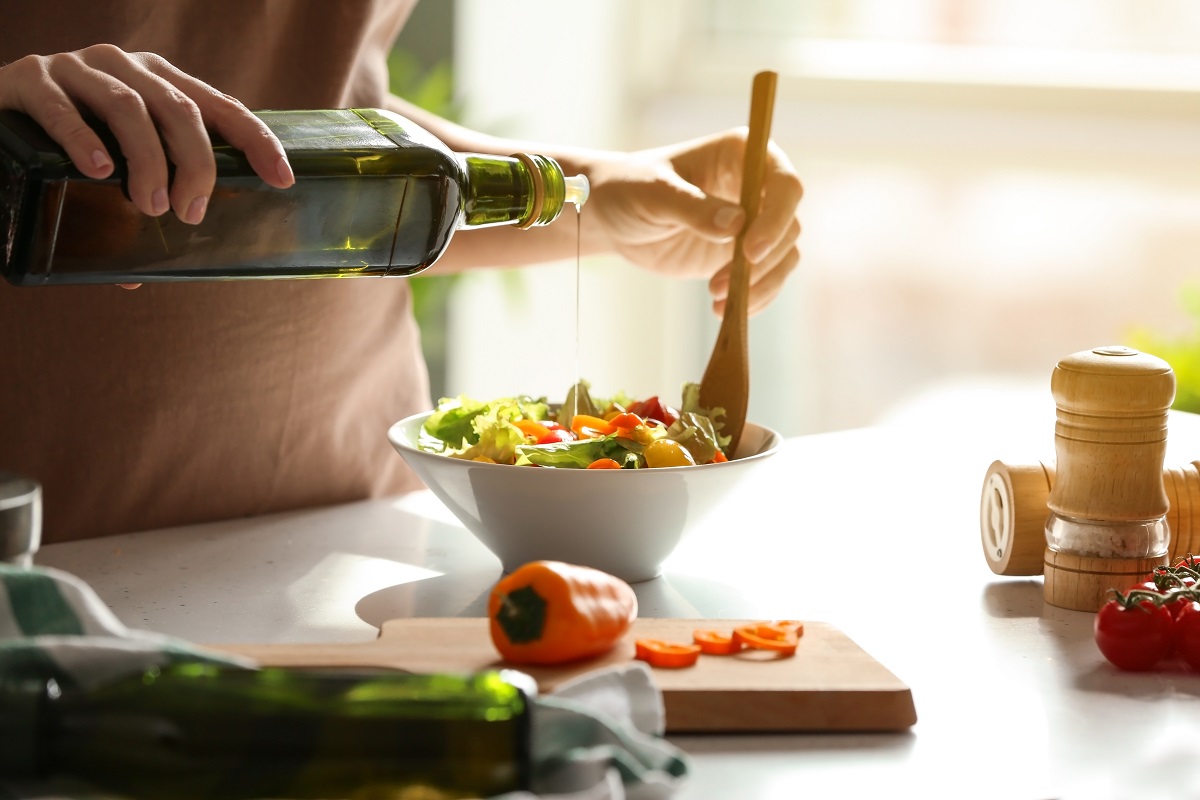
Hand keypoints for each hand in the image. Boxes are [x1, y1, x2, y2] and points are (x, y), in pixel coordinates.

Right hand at [0, 44, 293, 225]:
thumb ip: (135, 202)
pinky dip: (84, 140)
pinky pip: (62, 108)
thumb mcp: (112, 162)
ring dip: (147, 162)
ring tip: (148, 205)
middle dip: (196, 164)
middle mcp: (124, 67)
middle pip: (180, 109)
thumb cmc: (62, 146)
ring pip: (129, 107)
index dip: (256, 140)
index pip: (221, 107)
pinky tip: (97, 171)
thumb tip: (143, 278)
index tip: (281, 179)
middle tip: (190, 212)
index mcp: (158, 83)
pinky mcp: (30, 78)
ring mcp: (76, 68)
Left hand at [586, 128, 802, 316]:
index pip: (784, 184)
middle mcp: (757, 186)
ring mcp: (753, 221)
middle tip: (717, 285)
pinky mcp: (743, 253)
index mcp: (741, 155)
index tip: (750, 252)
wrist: (613, 216)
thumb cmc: (629, 189)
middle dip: (761, 261)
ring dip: (759, 284)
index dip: (776, 218)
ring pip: (784, 255)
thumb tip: (737, 226)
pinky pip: (767, 277)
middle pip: (789, 225)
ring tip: (717, 299)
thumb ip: (693, 208)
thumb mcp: (654, 194)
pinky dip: (754, 297)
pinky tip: (724, 309)